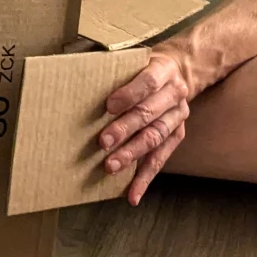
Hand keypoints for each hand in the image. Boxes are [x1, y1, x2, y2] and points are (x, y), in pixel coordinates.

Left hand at [102, 42, 199, 203]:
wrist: (179, 72)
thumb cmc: (144, 68)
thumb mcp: (134, 62)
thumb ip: (116, 74)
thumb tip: (77, 88)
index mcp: (164, 70)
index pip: (148, 82)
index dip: (129, 94)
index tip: (108, 106)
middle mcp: (175, 94)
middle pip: (148, 113)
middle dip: (124, 129)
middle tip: (102, 142)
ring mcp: (178, 117)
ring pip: (155, 138)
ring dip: (132, 154)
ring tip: (111, 166)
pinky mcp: (177, 136)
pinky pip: (160, 159)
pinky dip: (145, 178)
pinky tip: (132, 194)